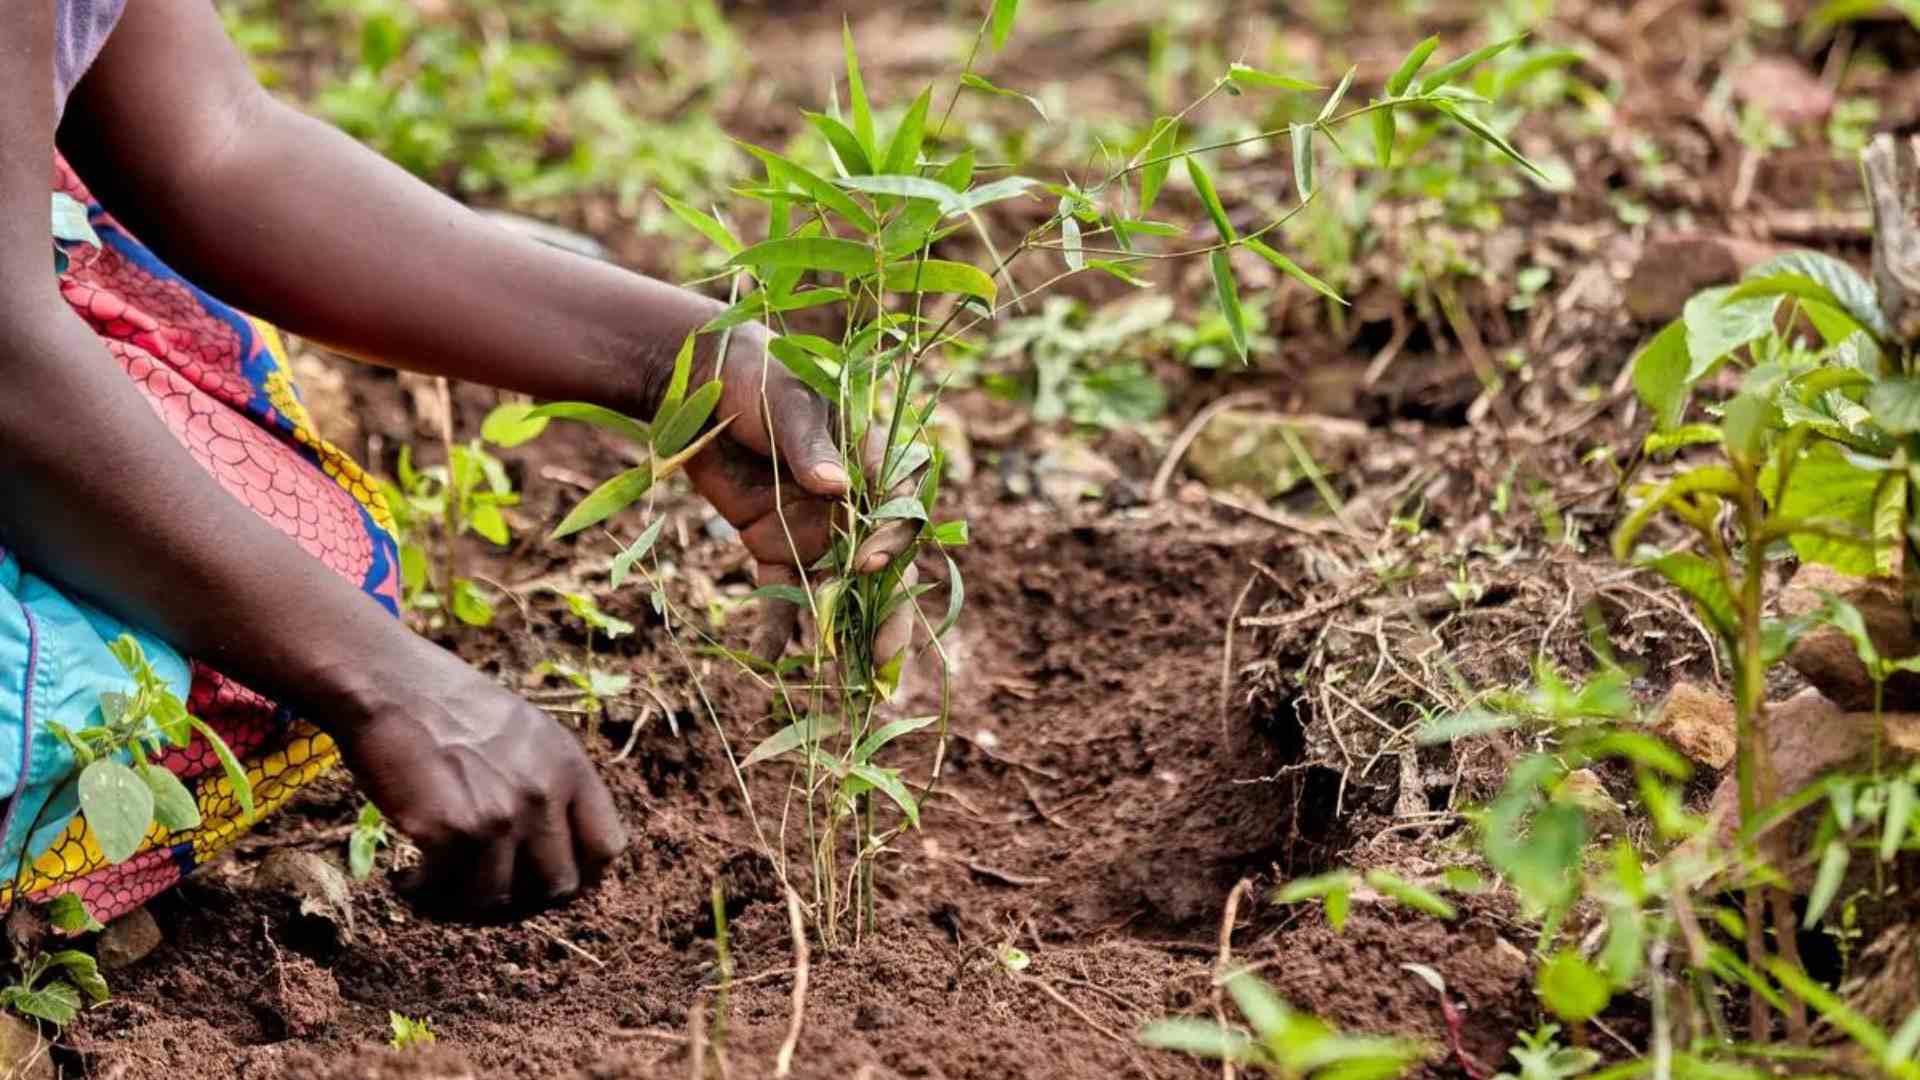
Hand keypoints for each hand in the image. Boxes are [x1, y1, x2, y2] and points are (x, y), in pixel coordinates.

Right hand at [322, 637, 626, 919]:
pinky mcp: (453, 832)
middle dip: (522, 898)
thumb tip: (557, 844)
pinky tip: (408, 879)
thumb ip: (551, 783)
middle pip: (558, 887)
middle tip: (484, 889)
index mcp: (571, 767)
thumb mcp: (528, 731)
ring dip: (467, 903)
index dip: (578, 874)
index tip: (543, 880)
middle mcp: (545, 794)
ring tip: (439, 885)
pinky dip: (425, 896)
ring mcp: (501, 816)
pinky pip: (449, 893)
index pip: (606, 849)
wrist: (389, 685)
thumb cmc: (449, 705)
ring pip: (500, 901)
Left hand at [682, 324, 920, 659]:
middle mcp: (851, 505)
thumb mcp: (787, 402)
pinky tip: (769, 660)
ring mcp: (814, 529)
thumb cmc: (758, 375)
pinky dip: (776, 627)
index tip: (869, 565)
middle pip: (881, 568)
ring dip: (842, 635)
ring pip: (838, 591)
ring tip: (845, 686)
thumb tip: (835, 486)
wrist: (697, 381)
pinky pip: (781, 592)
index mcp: (870, 462)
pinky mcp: (772, 544)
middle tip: (887, 665)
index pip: (898, 511)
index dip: (890, 543)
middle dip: (887, 616)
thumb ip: (810, 445)